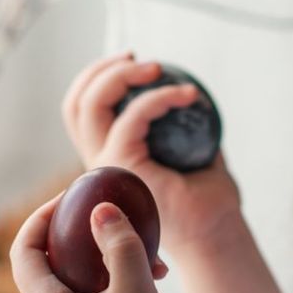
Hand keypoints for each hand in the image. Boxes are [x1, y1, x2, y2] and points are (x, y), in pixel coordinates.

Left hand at [9, 190, 197, 292]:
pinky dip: (123, 271)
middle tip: (101, 204)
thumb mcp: (134, 291)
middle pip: (51, 258)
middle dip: (76, 228)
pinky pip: (103, 287)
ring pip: (82, 271)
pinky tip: (158, 268)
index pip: (25, 252)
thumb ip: (118, 245)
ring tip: (141, 237)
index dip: (40, 218)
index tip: (70, 196)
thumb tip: (100, 207)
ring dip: (107, 249)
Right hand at [61, 52, 244, 259]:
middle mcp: (99, 162)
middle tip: (138, 57)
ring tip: (157, 67)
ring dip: (121, 75)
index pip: (81, 111)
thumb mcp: (191, 151)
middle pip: (77, 103)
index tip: (136, 62)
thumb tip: (188, 89)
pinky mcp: (123, 167)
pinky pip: (132, 119)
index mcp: (108, 157)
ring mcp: (106, 166)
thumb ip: (180, 125)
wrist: (215, 235)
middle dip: (104, 69)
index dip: (99, 77)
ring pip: (89, 105)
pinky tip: (187, 95)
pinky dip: (158, 98)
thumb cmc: (206, 200)